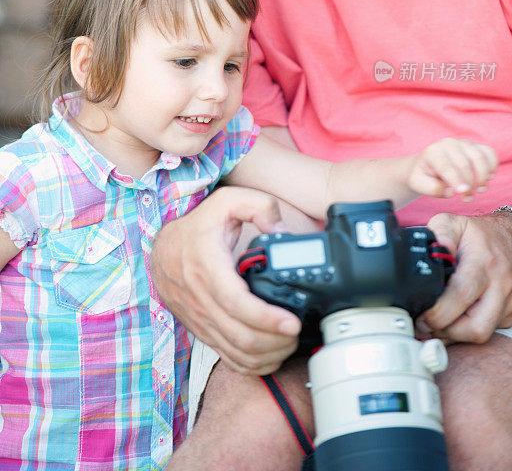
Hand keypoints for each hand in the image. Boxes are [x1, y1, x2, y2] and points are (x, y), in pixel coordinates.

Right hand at [150, 186, 300, 374]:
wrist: (162, 251)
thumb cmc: (197, 228)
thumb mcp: (226, 201)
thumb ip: (258, 206)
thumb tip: (280, 229)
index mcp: (208, 268)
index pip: (237, 304)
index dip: (266, 318)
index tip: (291, 322)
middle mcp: (202, 300)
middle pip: (240, 336)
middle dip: (275, 342)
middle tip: (297, 332)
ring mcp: (201, 319)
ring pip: (236, 352)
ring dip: (267, 355)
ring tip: (289, 343)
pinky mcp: (203, 331)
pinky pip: (227, 357)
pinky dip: (252, 363)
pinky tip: (270, 354)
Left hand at [407, 138, 497, 200]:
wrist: (427, 165)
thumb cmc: (423, 176)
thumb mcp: (418, 184)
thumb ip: (433, 189)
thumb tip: (451, 192)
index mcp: (433, 152)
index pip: (446, 166)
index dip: (456, 180)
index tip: (463, 193)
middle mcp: (449, 144)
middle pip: (465, 163)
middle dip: (469, 183)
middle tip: (467, 198)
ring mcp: (464, 143)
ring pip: (480, 157)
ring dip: (483, 176)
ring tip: (479, 190)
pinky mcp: (475, 146)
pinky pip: (490, 153)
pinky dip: (493, 166)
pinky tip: (488, 178)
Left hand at [415, 210, 511, 343]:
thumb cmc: (479, 235)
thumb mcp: (454, 223)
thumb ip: (439, 235)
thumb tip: (428, 254)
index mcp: (483, 262)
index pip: (461, 295)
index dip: (438, 312)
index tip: (421, 315)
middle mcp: (500, 285)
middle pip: (475, 326)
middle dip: (445, 331)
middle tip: (425, 324)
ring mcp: (509, 302)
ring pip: (483, 334)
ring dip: (455, 335)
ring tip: (436, 325)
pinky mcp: (511, 313)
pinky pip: (489, 333)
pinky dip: (467, 332)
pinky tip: (453, 321)